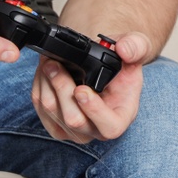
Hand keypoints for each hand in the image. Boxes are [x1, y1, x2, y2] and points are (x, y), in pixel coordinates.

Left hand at [31, 32, 150, 142]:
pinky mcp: (55, 125)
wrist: (104, 66)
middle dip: (61, 88)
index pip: (109, 127)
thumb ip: (136, 47)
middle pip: (73, 119)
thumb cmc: (122, 61)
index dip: (94, 110)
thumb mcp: (138, 47)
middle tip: (54, 63)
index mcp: (121, 117)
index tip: (81, 90)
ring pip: (52, 112)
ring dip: (46, 84)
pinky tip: (43, 72)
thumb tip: (124, 50)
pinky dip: (39, 88)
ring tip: (48, 62)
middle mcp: (97, 129)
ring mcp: (74, 131)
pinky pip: (40, 110)